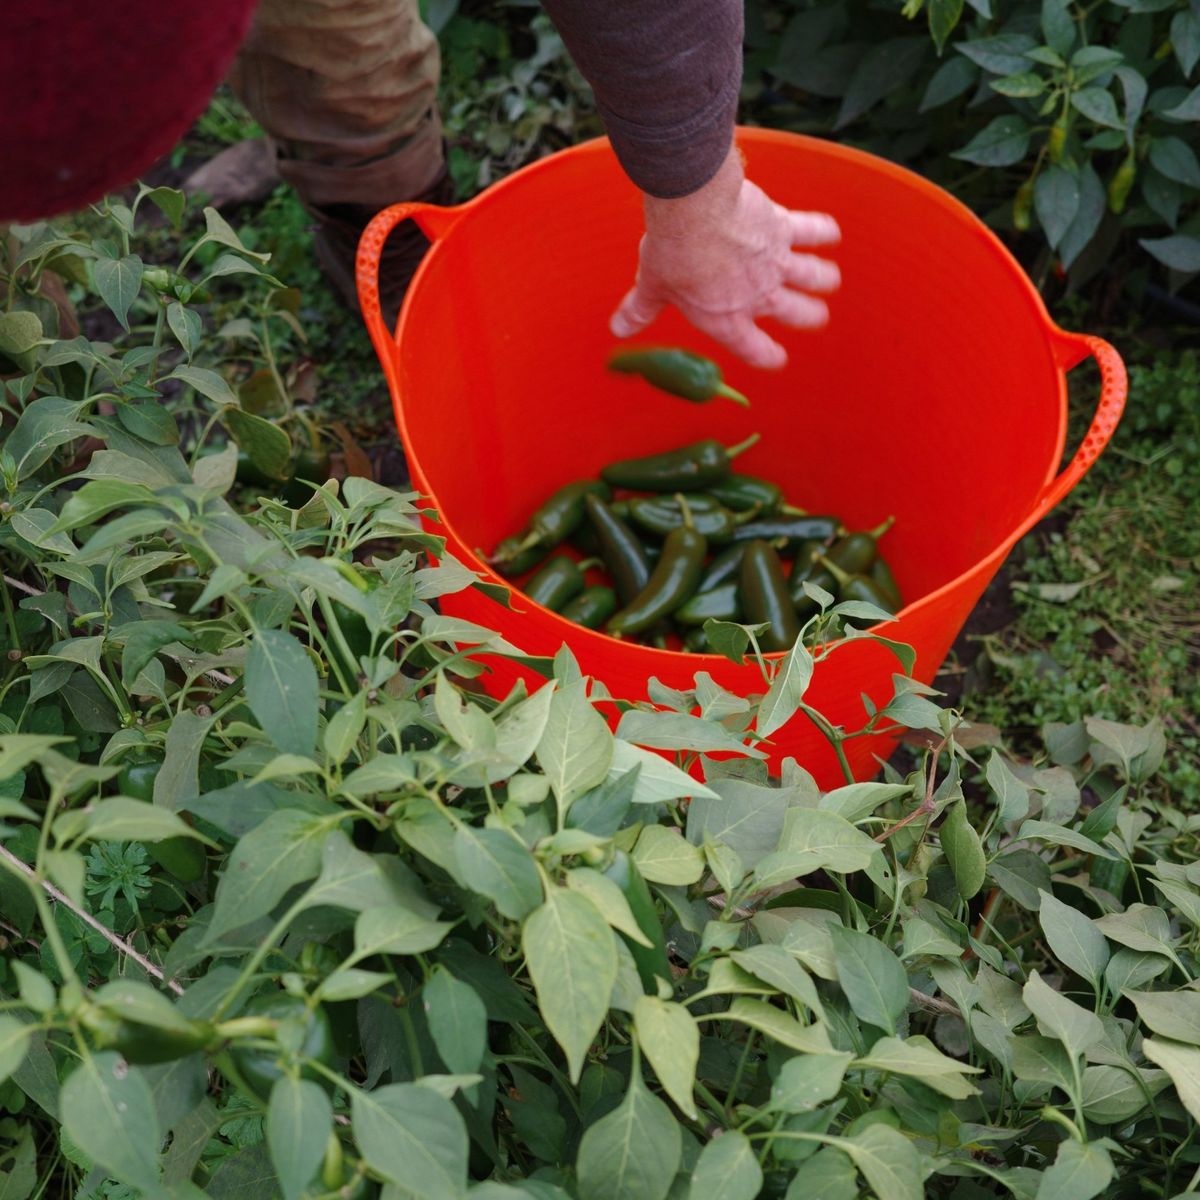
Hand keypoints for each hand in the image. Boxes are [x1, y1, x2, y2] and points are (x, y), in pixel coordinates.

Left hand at [611, 146, 840, 368]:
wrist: (693, 209)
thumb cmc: (672, 251)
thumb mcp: (652, 285)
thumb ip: (640, 310)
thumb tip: (618, 329)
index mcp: (727, 319)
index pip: (757, 350)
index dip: (769, 357)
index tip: (776, 358)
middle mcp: (759, 296)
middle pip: (799, 314)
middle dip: (810, 317)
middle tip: (815, 316)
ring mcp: (776, 262)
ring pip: (816, 277)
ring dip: (823, 280)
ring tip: (828, 281)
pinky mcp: (784, 227)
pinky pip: (814, 230)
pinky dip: (825, 232)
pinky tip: (830, 234)